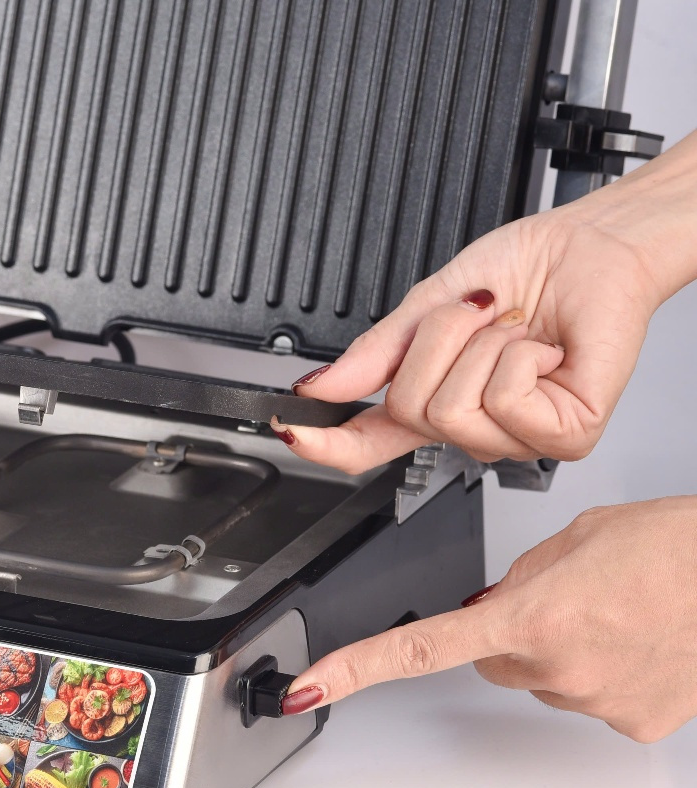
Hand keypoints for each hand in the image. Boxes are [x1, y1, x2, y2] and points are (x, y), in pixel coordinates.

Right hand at [277, 131, 696, 473]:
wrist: (596, 246)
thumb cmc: (527, 269)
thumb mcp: (429, 304)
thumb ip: (373, 353)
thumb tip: (320, 385)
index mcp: (432, 398)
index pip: (369, 441)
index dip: (325, 442)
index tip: (290, 430)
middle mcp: (470, 427)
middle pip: (408, 411)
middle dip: (437, 343)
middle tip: (478, 317)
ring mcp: (516, 438)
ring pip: (452, 410)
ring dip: (481, 346)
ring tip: (514, 330)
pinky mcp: (562, 437)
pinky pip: (504, 401)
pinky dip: (519, 355)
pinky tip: (543, 349)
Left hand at [281, 498, 696, 742]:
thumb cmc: (675, 546)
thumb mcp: (574, 538)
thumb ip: (517, 577)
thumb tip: (493, 607)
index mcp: (531, 616)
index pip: (423, 648)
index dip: (357, 669)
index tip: (310, 690)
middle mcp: (557, 667)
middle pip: (492, 658)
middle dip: (508, 631)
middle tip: (564, 597)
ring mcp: (594, 701)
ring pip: (542, 676)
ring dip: (560, 647)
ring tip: (613, 611)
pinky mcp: (631, 724)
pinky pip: (587, 695)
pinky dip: (599, 670)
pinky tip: (635, 639)